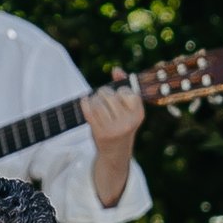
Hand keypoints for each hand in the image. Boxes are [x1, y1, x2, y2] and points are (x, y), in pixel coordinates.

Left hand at [84, 76, 142, 205]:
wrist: (115, 152)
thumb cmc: (121, 124)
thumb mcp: (128, 108)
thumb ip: (123, 87)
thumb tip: (116, 70)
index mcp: (138, 114)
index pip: (126, 92)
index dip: (119, 91)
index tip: (118, 97)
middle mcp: (128, 122)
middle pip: (109, 95)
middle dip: (103, 93)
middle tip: (103, 99)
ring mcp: (114, 129)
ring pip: (97, 103)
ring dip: (93, 100)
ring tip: (95, 105)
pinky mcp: (100, 133)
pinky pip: (89, 112)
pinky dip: (84, 104)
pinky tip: (84, 102)